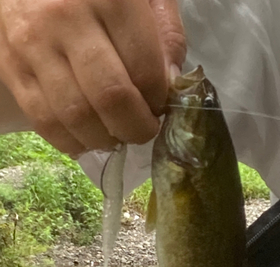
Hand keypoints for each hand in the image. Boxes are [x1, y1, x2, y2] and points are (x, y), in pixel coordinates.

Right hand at [0, 0, 185, 154]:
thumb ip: (166, 33)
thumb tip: (171, 85)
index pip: (145, 71)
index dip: (159, 102)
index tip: (160, 108)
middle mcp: (66, 19)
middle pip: (111, 98)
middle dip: (135, 129)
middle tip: (143, 131)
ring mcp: (33, 45)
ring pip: (75, 116)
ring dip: (104, 139)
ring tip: (116, 135)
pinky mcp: (11, 67)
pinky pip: (44, 121)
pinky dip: (71, 141)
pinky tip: (87, 139)